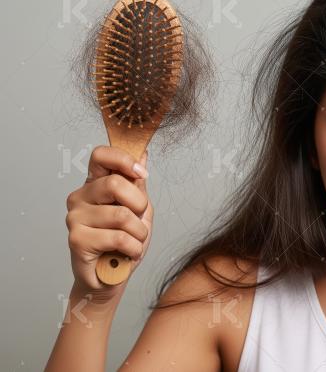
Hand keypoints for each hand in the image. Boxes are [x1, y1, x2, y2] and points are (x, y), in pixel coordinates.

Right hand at [65, 145, 152, 298]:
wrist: (112, 277)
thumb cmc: (125, 242)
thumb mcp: (139, 210)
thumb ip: (138, 184)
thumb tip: (144, 153)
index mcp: (94, 185)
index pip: (101, 155)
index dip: (124, 160)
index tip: (141, 174)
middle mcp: (80, 197)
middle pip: (115, 184)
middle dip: (139, 205)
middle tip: (138, 221)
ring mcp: (75, 218)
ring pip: (122, 215)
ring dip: (139, 233)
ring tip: (133, 242)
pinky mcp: (77, 240)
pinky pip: (119, 238)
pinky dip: (133, 248)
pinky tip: (127, 254)